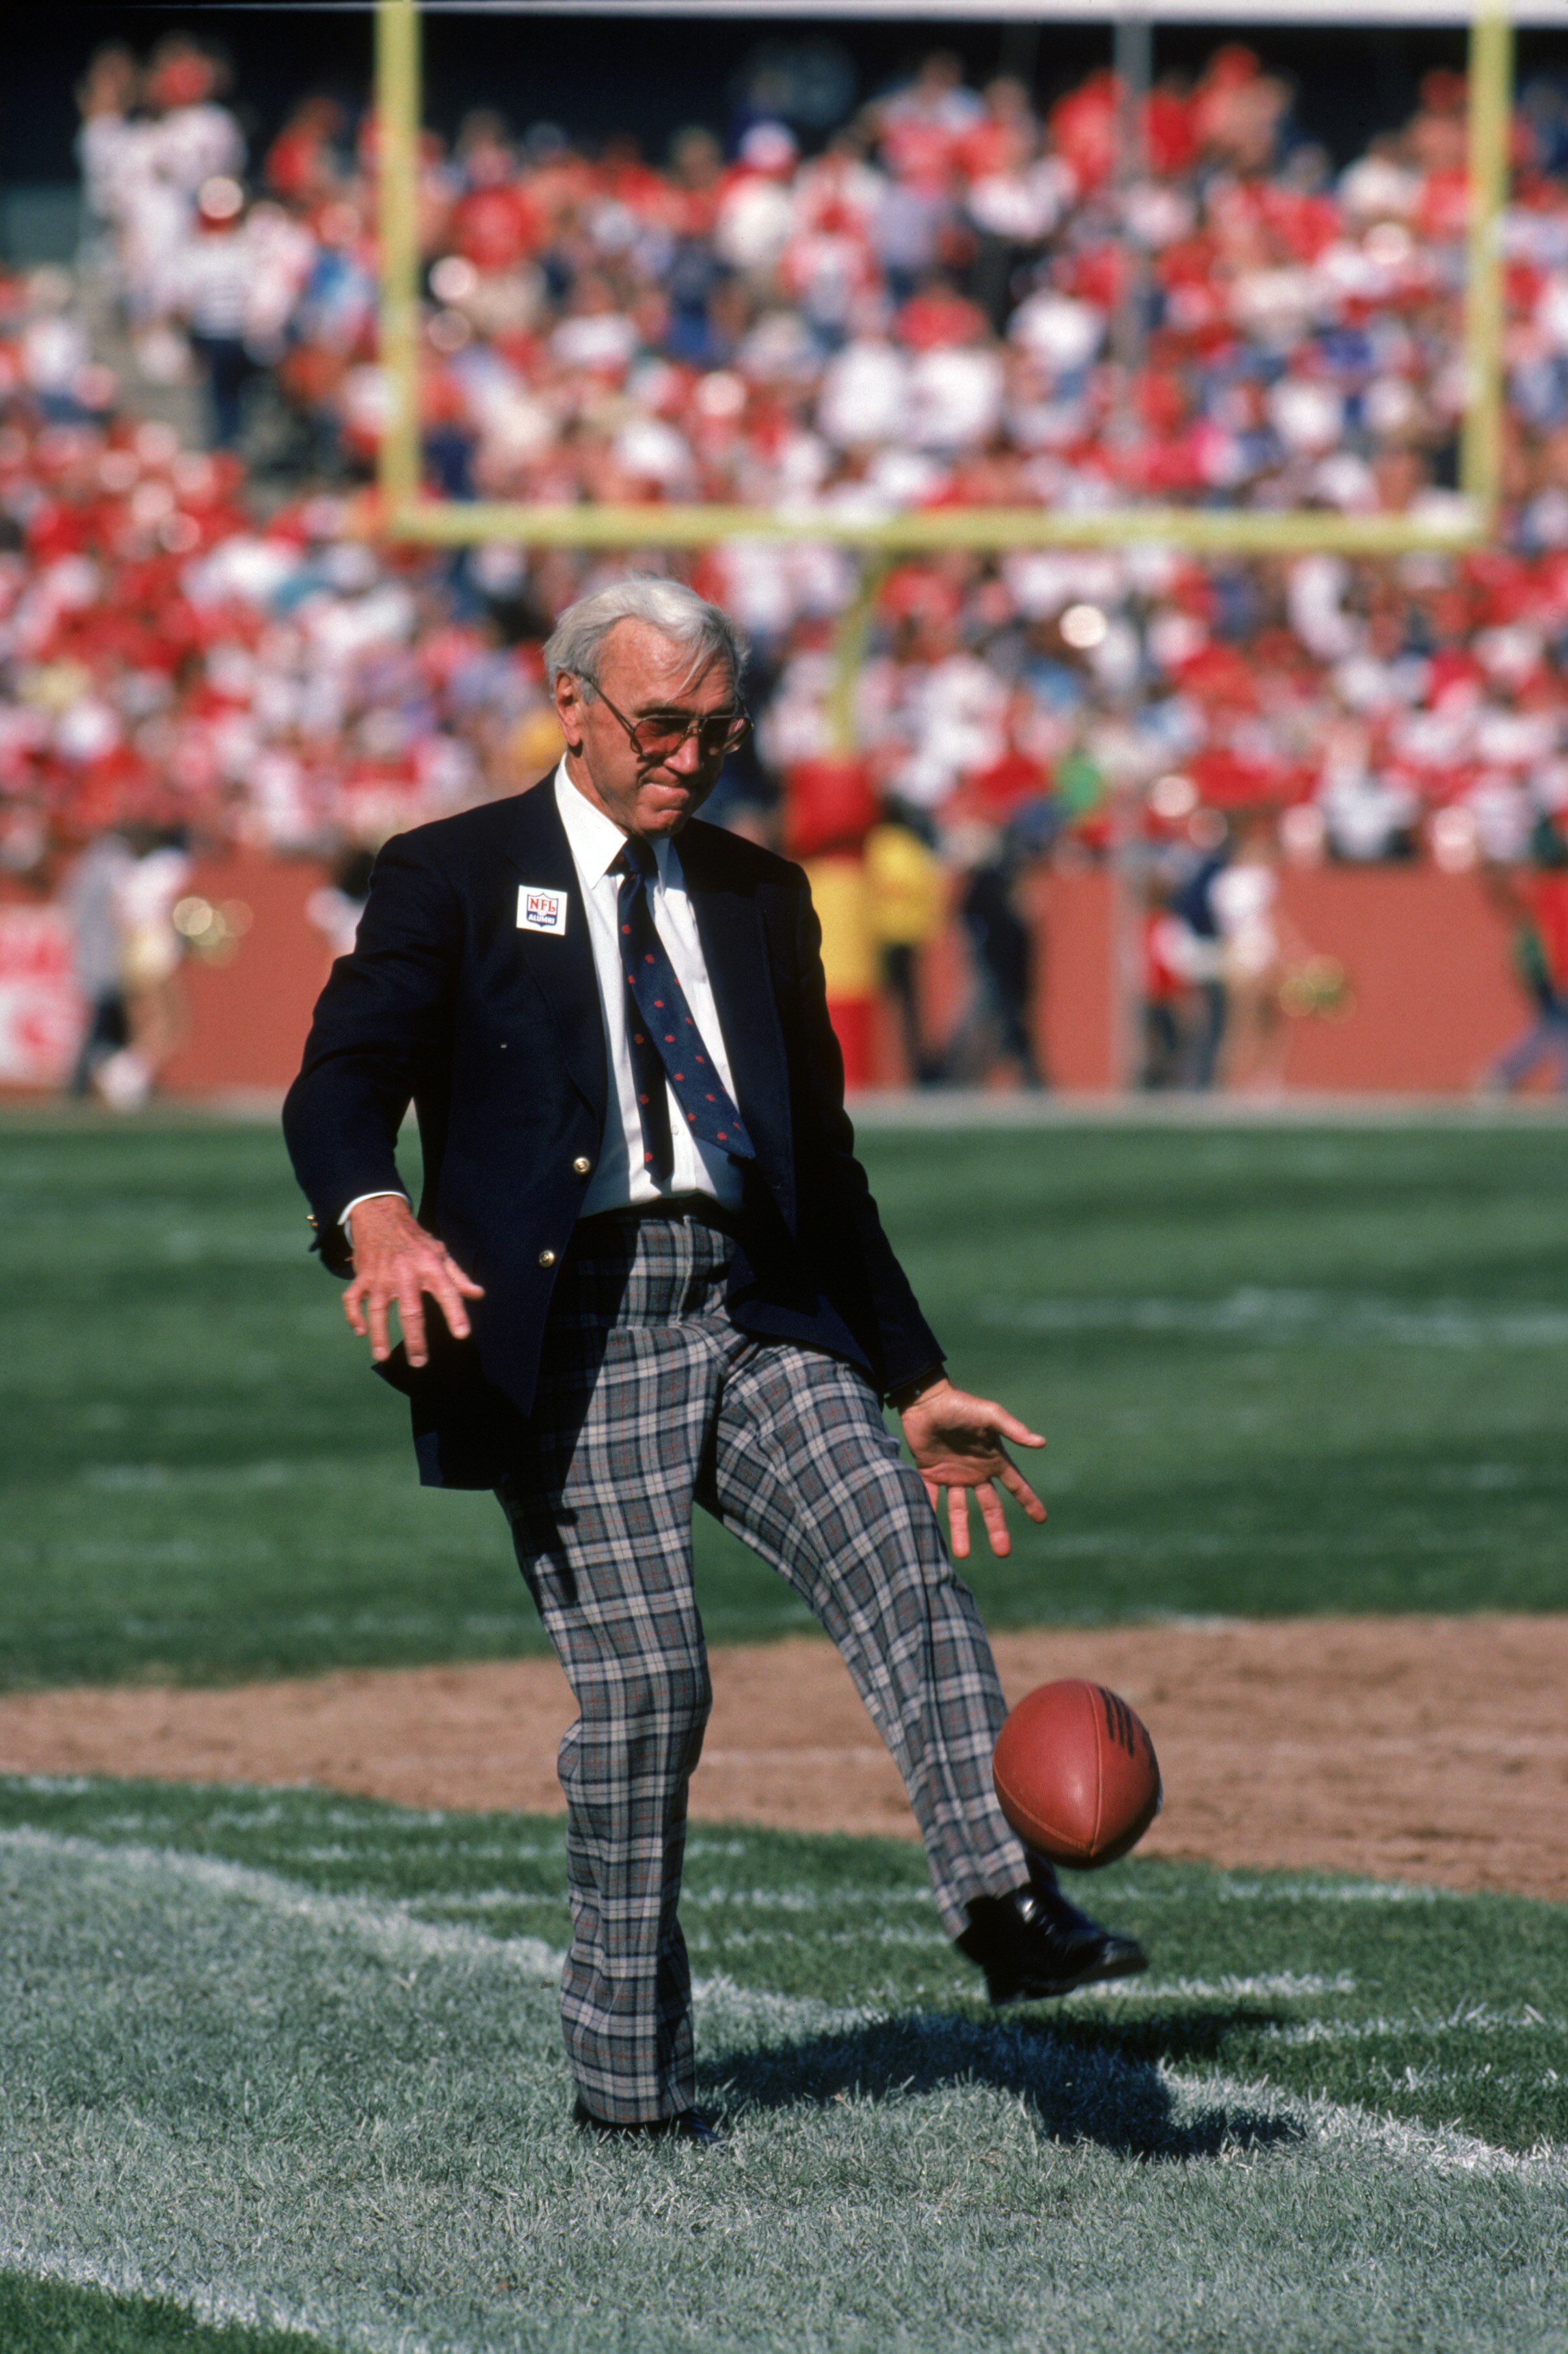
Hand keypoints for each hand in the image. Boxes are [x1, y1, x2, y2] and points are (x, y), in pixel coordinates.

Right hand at [341, 1195, 484, 1367]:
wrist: (381, 1215)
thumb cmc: (416, 1240)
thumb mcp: (440, 1252)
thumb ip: (458, 1277)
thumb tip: (478, 1295)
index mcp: (430, 1266)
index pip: (447, 1292)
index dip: (455, 1313)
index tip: (462, 1335)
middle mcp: (405, 1273)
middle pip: (411, 1312)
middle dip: (415, 1340)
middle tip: (419, 1362)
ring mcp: (381, 1276)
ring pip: (378, 1310)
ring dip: (379, 1335)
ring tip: (383, 1357)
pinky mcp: (362, 1276)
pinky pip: (353, 1299)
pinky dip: (354, 1316)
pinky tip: (360, 1331)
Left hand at [899, 1378, 1045, 1559]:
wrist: (925, 1400)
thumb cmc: (961, 1405)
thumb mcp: (990, 1415)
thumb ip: (1013, 1429)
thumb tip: (1041, 1443)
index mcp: (993, 1459)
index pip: (1016, 1485)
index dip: (1029, 1501)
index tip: (1042, 1519)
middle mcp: (975, 1472)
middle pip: (990, 1507)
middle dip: (997, 1529)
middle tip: (1003, 1552)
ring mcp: (953, 1475)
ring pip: (960, 1510)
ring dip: (961, 1531)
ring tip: (962, 1555)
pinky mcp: (930, 1473)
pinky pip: (931, 1498)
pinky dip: (930, 1513)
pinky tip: (928, 1533)